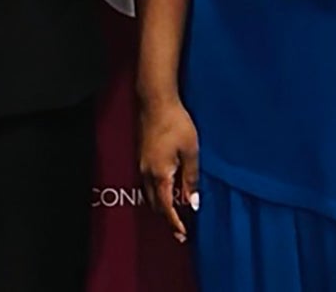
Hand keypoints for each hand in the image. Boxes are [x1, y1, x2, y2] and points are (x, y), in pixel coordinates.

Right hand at [138, 97, 199, 242]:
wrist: (156, 101)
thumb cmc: (175, 123)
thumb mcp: (191, 151)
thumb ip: (191, 179)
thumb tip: (193, 202)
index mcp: (160, 175)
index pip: (166, 208)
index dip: (175, 223)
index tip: (183, 234)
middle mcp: (147, 173)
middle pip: (156, 205)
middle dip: (168, 218)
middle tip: (181, 229)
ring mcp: (142, 165)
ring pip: (150, 195)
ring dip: (162, 206)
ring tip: (176, 212)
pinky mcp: (142, 157)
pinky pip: (148, 183)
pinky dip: (158, 193)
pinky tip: (168, 190)